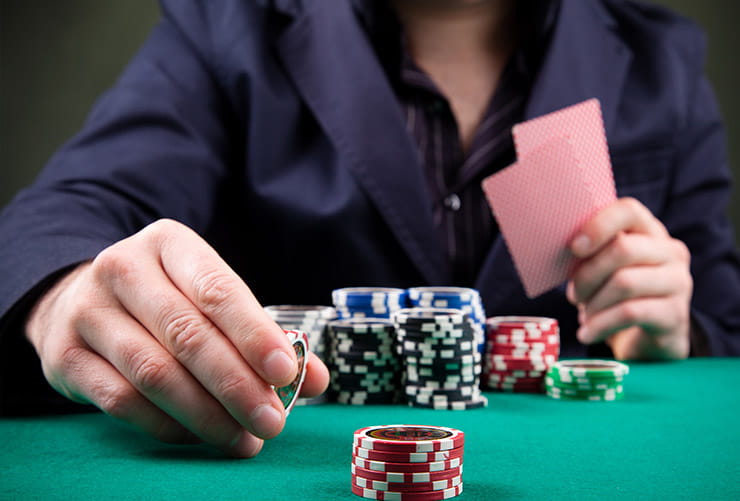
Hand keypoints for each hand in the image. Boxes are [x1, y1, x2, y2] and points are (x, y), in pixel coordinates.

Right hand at [25, 219, 328, 456]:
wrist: (77, 299)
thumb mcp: (211, 298)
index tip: (286, 373)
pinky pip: (123, 401)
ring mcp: (88, 311)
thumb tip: (316, 379)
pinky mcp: (65, 355)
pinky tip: (200, 436)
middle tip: (272, 422)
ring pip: (155, 372)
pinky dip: (168, 425)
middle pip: (188, 335)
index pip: (217, 290)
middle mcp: (123, 269)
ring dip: (206, 414)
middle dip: (236, 385)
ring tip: (245, 440)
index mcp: (170, 244)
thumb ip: (263, 335)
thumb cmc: (166, 299)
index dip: (254, 334)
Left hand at [566, 198, 692, 359]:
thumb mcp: (601, 270)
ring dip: (593, 302)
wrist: (646, 341)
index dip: (598, 225)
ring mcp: (678, 282)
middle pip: (624, 249)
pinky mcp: (676, 314)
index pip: (628, 210)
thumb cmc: (615, 297)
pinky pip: (630, 313)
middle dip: (587, 274)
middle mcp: (670, 251)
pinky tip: (587, 333)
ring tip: (584, 316)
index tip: (573, 247)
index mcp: (649, 232)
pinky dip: (600, 324)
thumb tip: (558, 246)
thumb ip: (588, 253)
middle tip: (573, 295)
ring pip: (625, 282)